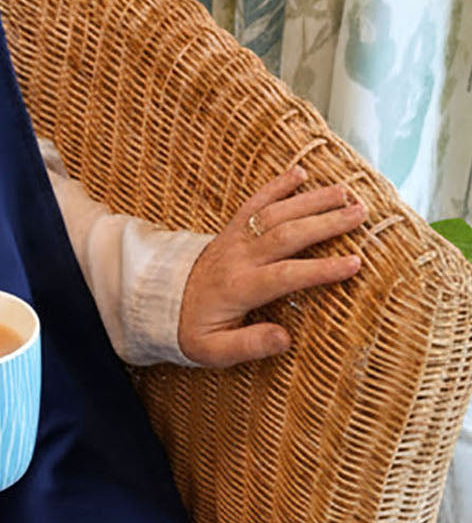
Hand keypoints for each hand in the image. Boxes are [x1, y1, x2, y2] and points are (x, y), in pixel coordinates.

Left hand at [178, 165, 365, 367]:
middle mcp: (238, 257)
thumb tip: (285, 338)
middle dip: (324, 223)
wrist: (160, 300)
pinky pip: (254, 202)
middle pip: (284, 234)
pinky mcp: (232, 229)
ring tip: (346, 193)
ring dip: (309, 200)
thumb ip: (249, 345)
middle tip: (361, 214)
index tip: (354, 263)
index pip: (284, 275)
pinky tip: (301, 172)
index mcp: (238, 288)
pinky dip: (276, 185)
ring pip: (274, 213)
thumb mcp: (214, 350)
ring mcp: (234, 238)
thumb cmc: (194, 328)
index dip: (319, 269)